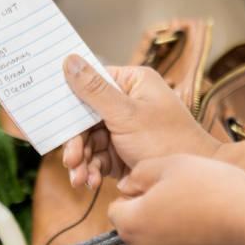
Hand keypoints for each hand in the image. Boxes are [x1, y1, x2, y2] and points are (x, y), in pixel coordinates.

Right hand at [61, 54, 220, 188]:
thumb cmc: (167, 141)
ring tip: (79, 179)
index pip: (90, 84)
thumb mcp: (126, 114)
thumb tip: (69, 60)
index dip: (70, 102)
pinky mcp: (121, 152)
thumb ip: (94, 90)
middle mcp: (126, 103)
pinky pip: (96, 158)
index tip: (55, 117)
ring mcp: (123, 129)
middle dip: (77, 143)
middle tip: (70, 160)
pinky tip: (90, 181)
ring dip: (82, 161)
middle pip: (85, 118)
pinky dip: (91, 170)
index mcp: (131, 83)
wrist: (190, 183)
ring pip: (88, 141)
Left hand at [109, 155, 244, 244]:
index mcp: (131, 224)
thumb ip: (139, 173)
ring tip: (193, 213)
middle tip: (177, 198)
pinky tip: (202, 231)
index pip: (115, 208)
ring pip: (153, 244)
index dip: (134, 195)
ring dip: (165, 230)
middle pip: (133, 228)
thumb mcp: (172, 164)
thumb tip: (125, 184)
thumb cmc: (217, 195)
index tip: (155, 189)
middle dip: (148, 213)